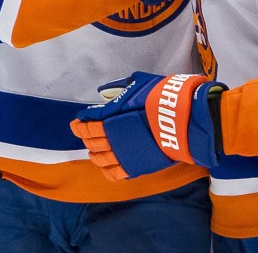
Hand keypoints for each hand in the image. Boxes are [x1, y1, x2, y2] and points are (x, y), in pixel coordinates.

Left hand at [69, 71, 226, 180]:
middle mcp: (111, 138)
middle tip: (85, 136)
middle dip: (86, 138)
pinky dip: (107, 171)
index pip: (86, 124)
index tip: (77, 122)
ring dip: (94, 155)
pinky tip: (106, 167)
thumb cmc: (160, 98)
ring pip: (100, 159)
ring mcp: (122, 154)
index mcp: (109, 118)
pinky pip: (114, 173)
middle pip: (91, 142)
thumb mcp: (138, 83)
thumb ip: (119, 87)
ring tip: (93, 153)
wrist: (180, 119)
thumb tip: (104, 92)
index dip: (80, 124)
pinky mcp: (134, 167)